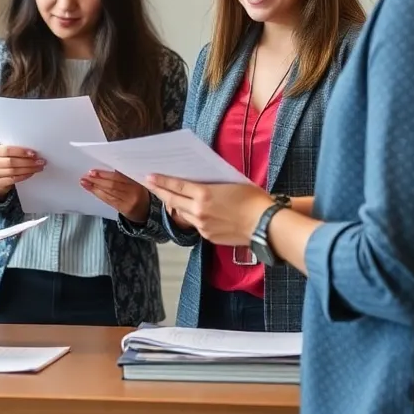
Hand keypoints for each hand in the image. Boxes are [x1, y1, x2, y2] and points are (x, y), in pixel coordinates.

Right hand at [0, 145, 43, 201]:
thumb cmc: (2, 162)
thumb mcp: (4, 155)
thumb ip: (14, 151)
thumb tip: (33, 152)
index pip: (7, 150)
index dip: (21, 152)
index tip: (34, 153)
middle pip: (11, 161)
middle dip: (28, 161)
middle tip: (40, 161)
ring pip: (14, 171)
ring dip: (28, 169)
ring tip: (38, 167)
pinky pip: (14, 179)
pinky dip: (24, 176)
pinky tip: (31, 173)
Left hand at [81, 169, 150, 222]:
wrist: (148, 211)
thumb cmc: (140, 192)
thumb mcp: (138, 181)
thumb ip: (126, 175)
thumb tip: (106, 168)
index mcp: (137, 181)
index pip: (120, 177)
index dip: (105, 174)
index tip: (94, 171)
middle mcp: (134, 191)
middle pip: (113, 184)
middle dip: (98, 179)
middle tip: (87, 175)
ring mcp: (129, 201)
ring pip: (109, 192)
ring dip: (95, 187)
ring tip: (85, 182)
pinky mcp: (124, 209)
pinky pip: (109, 200)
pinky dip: (99, 194)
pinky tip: (91, 189)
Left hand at [144, 176, 273, 245]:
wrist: (265, 224)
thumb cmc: (253, 200)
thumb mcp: (230, 183)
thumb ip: (211, 184)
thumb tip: (199, 182)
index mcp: (204, 194)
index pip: (176, 186)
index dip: (161, 181)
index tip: (149, 176)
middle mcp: (199, 211)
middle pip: (173, 200)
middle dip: (160, 191)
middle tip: (150, 184)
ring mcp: (202, 225)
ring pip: (182, 214)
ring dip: (176, 205)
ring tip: (171, 198)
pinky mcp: (208, 236)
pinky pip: (195, 224)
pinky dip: (192, 216)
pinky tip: (194, 212)